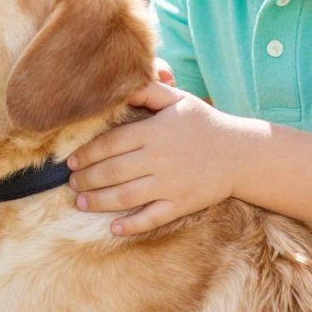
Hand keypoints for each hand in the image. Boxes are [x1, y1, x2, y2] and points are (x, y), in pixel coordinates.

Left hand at [67, 79, 241, 233]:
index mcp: (154, 132)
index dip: (87, 154)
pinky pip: (152, 217)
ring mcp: (170, 183)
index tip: (71, 161)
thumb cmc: (204, 124)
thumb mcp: (177, 100)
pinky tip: (114, 228)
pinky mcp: (182, 203)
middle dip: (86, 179)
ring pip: (125, 196)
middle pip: (112, 171)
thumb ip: (148, 91)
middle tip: (71, 183)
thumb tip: (120, 84)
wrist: (241, 153)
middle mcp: (159, 158)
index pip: (110, 144)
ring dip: (98, 201)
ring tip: (80, 202)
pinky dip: (132, 225)